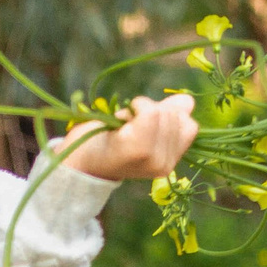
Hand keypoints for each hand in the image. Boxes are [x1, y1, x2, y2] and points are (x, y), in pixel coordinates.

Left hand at [57, 93, 198, 181]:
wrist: (77, 160)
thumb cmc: (106, 140)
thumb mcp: (141, 126)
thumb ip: (166, 115)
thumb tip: (187, 101)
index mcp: (170, 161)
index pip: (189, 125)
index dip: (167, 115)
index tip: (142, 123)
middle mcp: (166, 165)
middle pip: (175, 116)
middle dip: (151, 110)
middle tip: (127, 126)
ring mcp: (153, 160)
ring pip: (162, 113)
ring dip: (140, 109)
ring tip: (122, 126)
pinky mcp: (138, 149)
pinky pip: (150, 113)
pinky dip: (135, 108)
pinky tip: (121, 122)